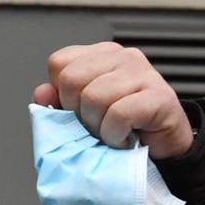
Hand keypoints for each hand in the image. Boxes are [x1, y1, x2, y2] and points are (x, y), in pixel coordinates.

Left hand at [33, 41, 193, 159]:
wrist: (162, 150)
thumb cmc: (121, 129)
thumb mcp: (81, 115)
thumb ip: (58, 102)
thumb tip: (42, 93)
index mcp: (99, 55)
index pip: (59, 63)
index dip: (62, 95)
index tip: (79, 112)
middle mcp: (121, 56)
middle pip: (72, 80)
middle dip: (78, 112)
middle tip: (97, 125)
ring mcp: (143, 72)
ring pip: (95, 98)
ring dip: (99, 128)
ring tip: (113, 132)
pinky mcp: (160, 95)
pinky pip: (119, 115)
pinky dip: (116, 135)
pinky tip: (126, 138)